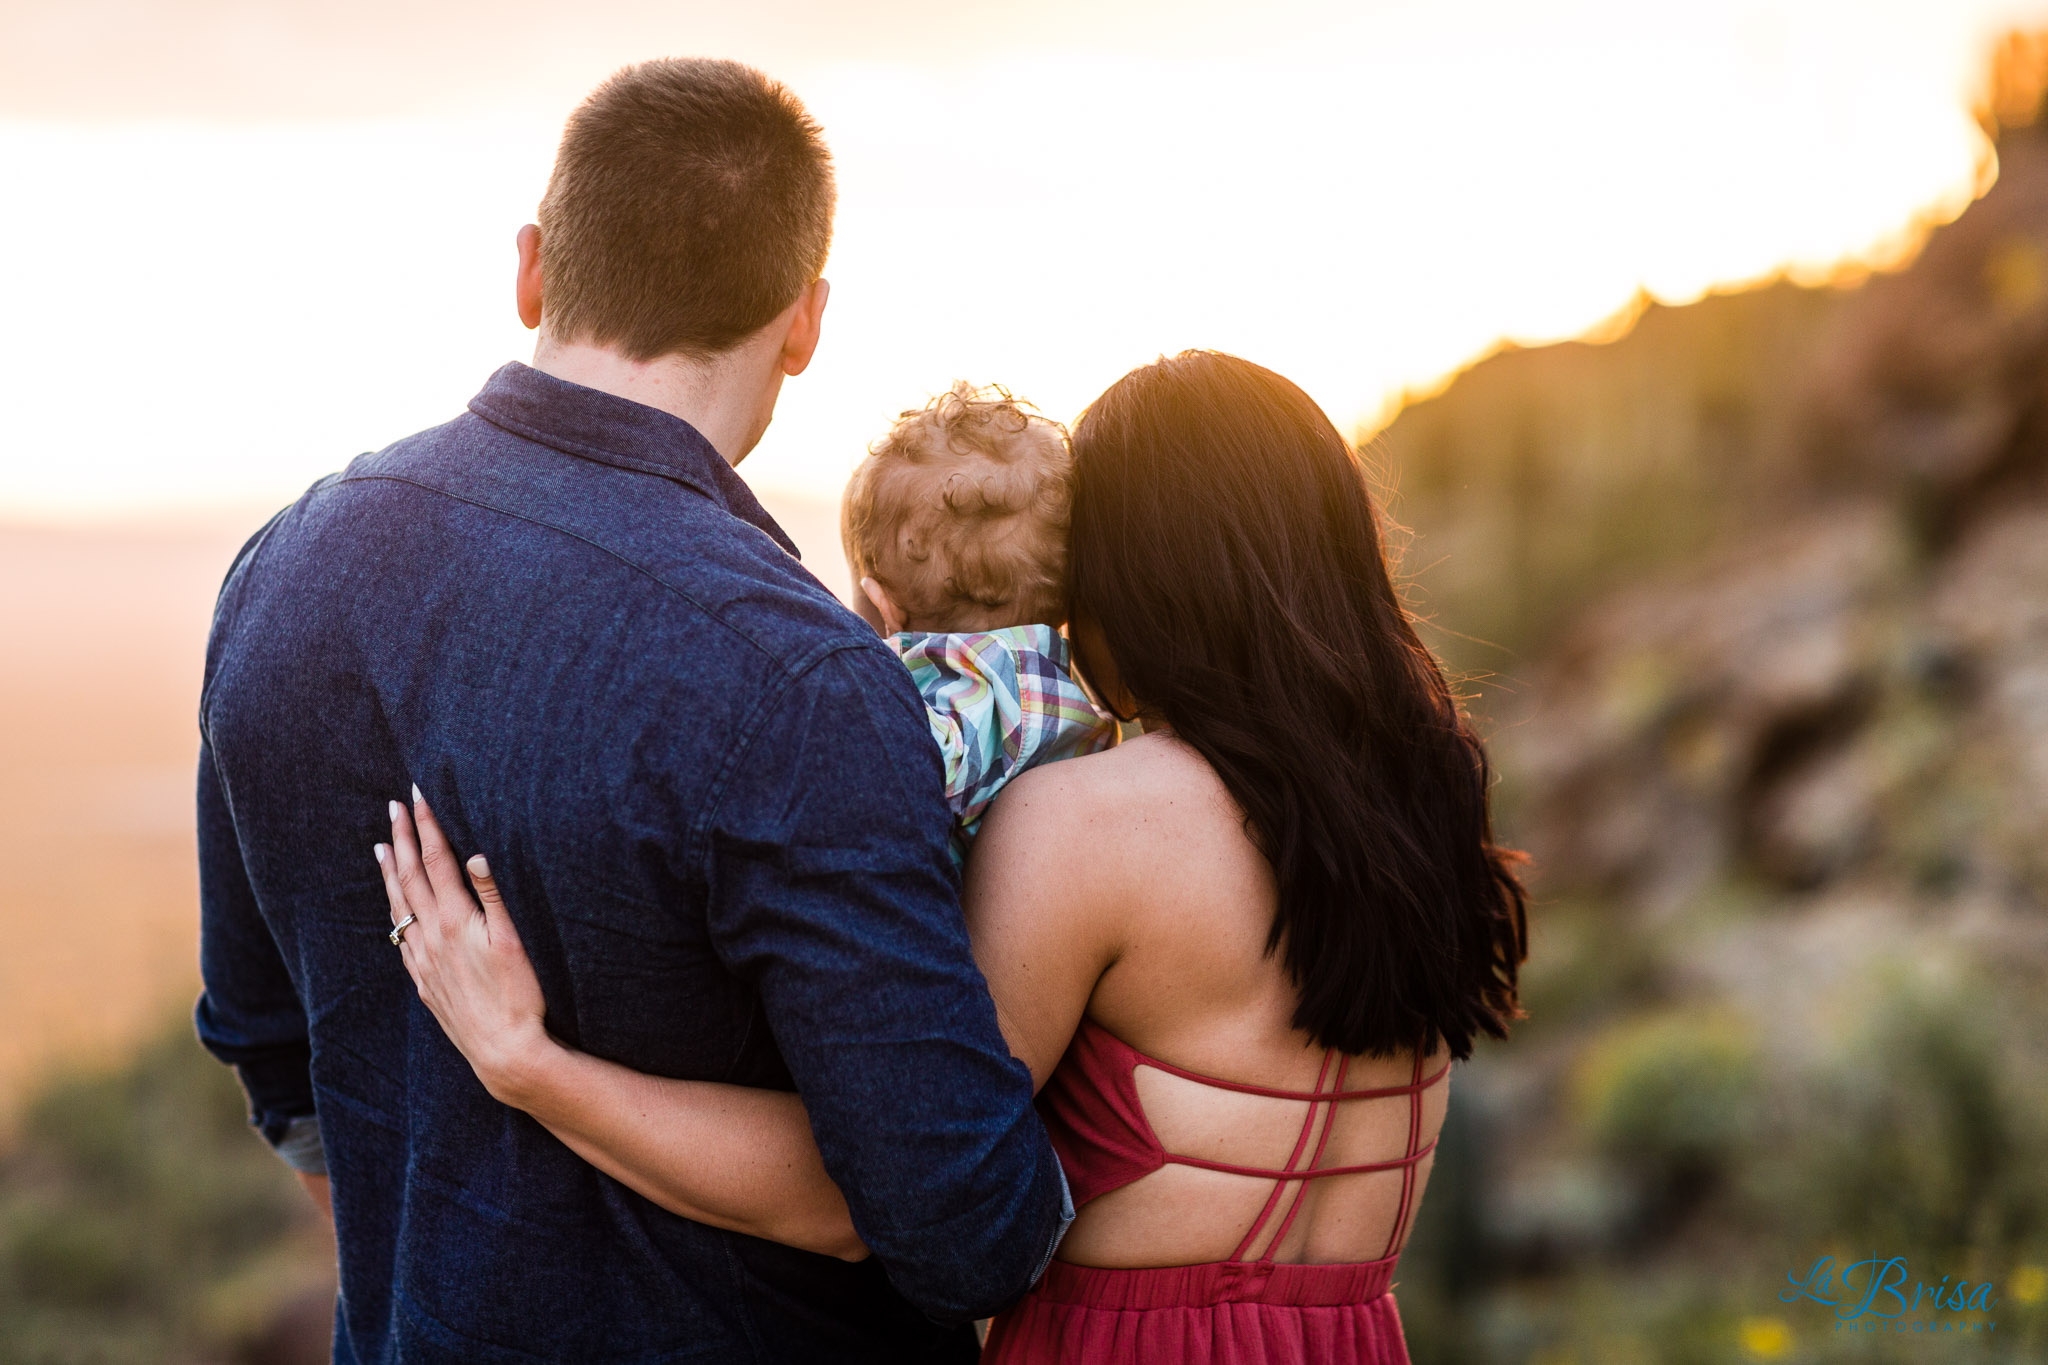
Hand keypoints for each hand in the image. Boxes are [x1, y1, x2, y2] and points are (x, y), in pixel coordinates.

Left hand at [376, 789, 552, 1105]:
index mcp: (455, 921)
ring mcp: (424, 961)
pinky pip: (401, 939)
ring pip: (399, 908)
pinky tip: (395, 909)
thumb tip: (475, 854)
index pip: (436, 862)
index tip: (418, 796)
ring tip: (382, 847)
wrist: (504, 1051)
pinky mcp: (425, 983)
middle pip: (411, 878)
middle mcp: (431, 937)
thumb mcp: (513, 940)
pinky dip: (394, 913)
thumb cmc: (518, 995)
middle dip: (403, 839)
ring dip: (391, 873)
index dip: (427, 826)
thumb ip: (493, 895)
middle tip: (394, 808)